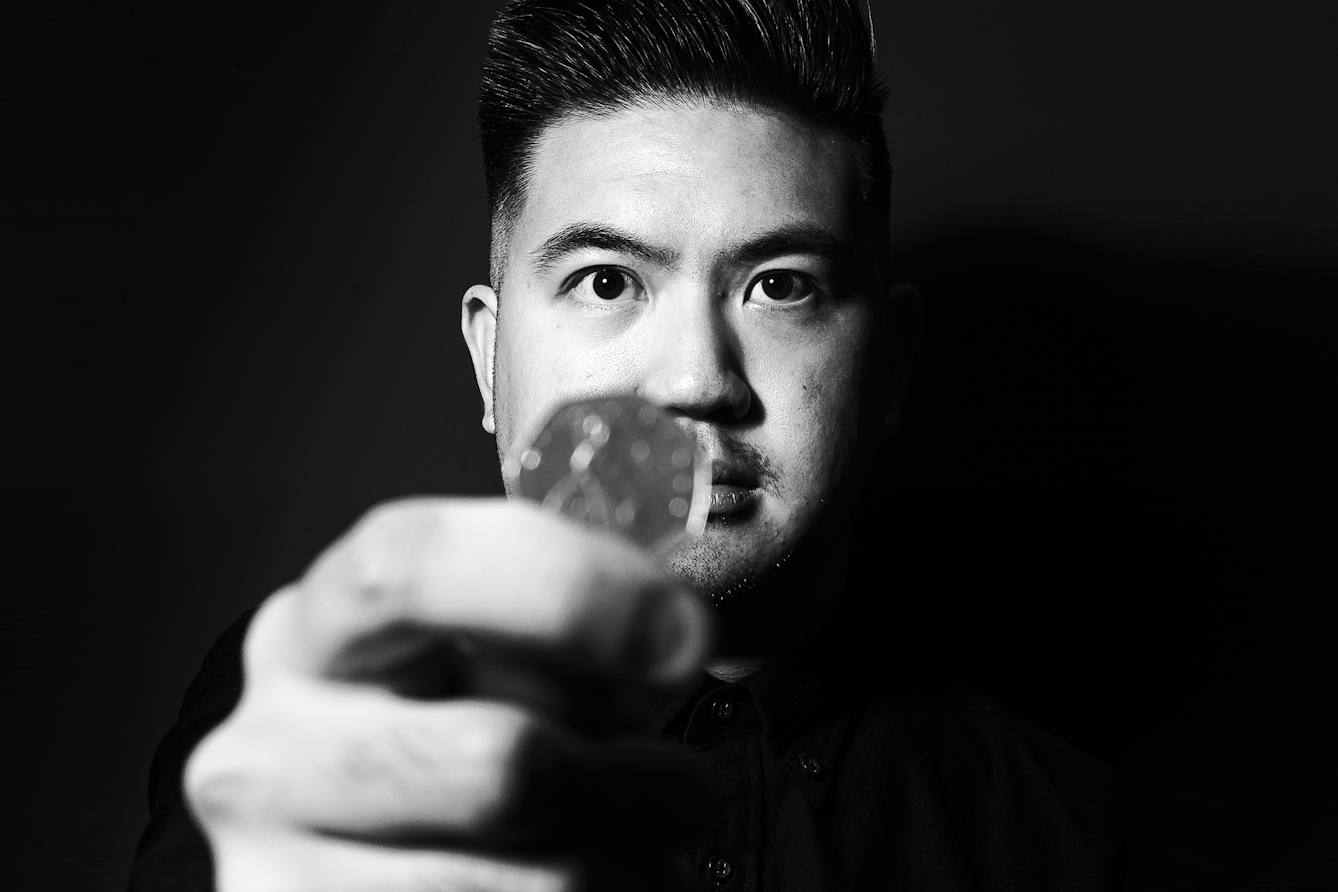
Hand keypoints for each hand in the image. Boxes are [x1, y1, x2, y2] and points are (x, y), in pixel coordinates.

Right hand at [185, 498, 715, 890]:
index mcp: (317, 632)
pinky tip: (580, 891)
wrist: (380, 880)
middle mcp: (272, 749)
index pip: (412, 566)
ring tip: (627, 853)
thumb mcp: (499, 664)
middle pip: (503, 762)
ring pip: (551, 882)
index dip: (565, 590)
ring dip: (637, 870)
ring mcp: (279, 874)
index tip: (680, 635)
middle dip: (644, 784)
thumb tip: (667, 639)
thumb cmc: (468, 746)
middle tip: (685, 794)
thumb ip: (561, 637)